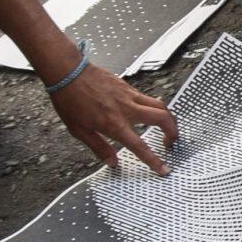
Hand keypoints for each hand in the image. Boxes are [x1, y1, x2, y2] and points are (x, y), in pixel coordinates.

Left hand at [50, 60, 178, 172]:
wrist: (68, 72)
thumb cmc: (70, 100)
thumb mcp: (80, 130)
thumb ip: (99, 147)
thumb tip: (112, 162)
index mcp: (115, 124)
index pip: (140, 147)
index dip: (154, 160)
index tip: (164, 169)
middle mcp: (127, 109)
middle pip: (163, 118)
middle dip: (173, 132)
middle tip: (170, 142)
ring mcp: (129, 95)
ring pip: (160, 105)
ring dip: (168, 118)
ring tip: (165, 127)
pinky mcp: (128, 86)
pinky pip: (148, 98)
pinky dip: (154, 107)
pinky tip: (147, 112)